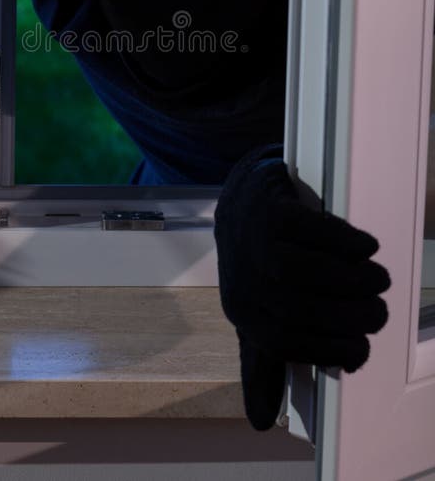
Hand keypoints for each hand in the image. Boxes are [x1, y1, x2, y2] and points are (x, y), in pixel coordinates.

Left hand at [214, 144, 390, 430]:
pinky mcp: (268, 206)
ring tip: (378, 280)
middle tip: (379, 310)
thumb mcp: (257, 310)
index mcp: (243, 312)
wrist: (242, 199)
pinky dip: (342, 240)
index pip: (287, 343)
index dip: (330, 351)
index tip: (363, 348)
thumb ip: (264, 360)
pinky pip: (308, 228)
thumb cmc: (257, 264)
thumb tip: (262, 421)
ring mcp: (252, 240)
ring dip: (351, 278)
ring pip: (303, 269)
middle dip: (349, 315)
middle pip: (298, 307)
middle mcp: (242, 279)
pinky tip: (365, 247)